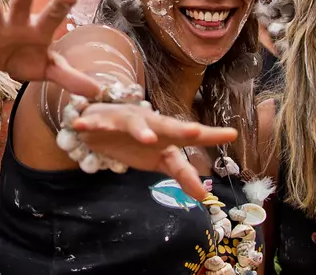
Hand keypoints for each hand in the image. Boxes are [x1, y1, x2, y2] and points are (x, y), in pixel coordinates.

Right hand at [71, 102, 237, 199]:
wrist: (104, 120)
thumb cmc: (137, 140)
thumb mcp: (160, 158)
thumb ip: (182, 174)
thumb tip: (205, 196)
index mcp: (166, 134)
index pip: (191, 136)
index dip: (211, 135)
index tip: (232, 134)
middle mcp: (149, 123)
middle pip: (167, 126)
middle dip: (180, 129)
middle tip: (194, 133)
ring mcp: (125, 120)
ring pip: (134, 122)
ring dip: (141, 129)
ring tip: (148, 137)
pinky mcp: (102, 121)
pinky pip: (95, 123)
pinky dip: (90, 124)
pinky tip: (82, 126)